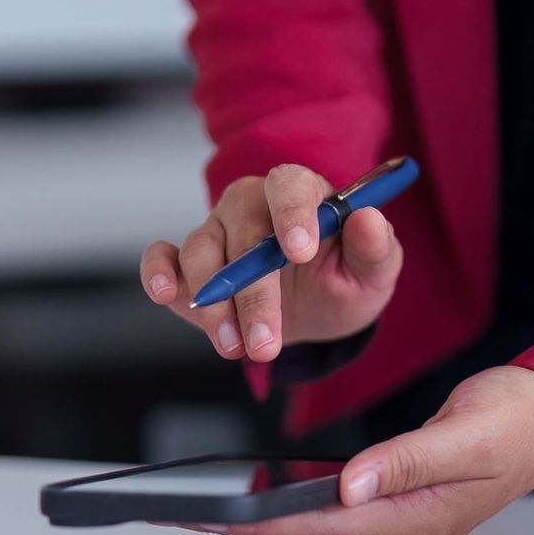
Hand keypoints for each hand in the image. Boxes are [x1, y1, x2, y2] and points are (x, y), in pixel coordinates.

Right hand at [142, 164, 402, 361]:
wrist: (316, 312)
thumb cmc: (343, 280)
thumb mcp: (372, 273)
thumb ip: (375, 248)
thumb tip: (370, 220)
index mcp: (301, 194)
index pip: (290, 186)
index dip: (292, 214)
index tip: (299, 252)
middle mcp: (253, 205)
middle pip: (243, 232)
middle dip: (254, 293)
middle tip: (267, 343)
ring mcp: (216, 231)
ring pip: (202, 253)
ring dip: (215, 305)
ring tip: (237, 348)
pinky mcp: (186, 263)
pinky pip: (162, 256)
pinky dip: (158, 271)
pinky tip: (165, 293)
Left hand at [176, 366, 533, 534]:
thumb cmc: (519, 420)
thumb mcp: (467, 432)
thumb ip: (408, 459)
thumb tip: (352, 483)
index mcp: (418, 522)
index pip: (320, 527)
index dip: (260, 521)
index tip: (211, 514)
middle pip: (309, 534)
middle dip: (247, 524)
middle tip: (186, 510)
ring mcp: (403, 527)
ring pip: (318, 528)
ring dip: (265, 518)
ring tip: (208, 506)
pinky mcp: (400, 509)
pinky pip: (335, 515)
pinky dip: (294, 505)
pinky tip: (264, 495)